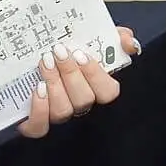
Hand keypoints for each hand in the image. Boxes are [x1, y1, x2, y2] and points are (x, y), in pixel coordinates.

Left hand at [18, 28, 140, 137]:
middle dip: (70, 74)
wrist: (44, 61)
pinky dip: (39, 110)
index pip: (108, 92)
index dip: (95, 75)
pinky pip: (40, 126)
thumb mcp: (97, 40)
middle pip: (84, 99)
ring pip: (63, 111)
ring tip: (45, 64)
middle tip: (59, 52)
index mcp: (99, 89)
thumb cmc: (72, 54)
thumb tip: (128, 43)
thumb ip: (118, 38)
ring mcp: (60, 116)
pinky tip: (38, 90)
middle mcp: (82, 105)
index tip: (81, 55)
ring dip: (55, 86)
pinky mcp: (37, 123)